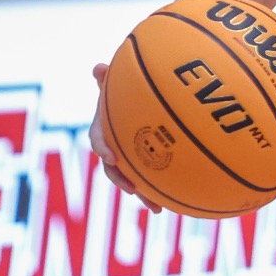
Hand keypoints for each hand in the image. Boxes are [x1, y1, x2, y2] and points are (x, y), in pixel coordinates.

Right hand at [87, 61, 160, 212]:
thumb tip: (98, 67)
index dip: (102, 148)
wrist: (142, 99)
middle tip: (132, 189)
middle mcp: (115, 146)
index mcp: (105, 128)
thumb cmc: (127, 88)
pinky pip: (151, 179)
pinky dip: (161, 190)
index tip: (110, 156)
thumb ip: (110, 78)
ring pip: (133, 178)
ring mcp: (131, 157)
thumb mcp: (118, 82)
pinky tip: (178, 201)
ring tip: (157, 208)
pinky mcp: (147, 163)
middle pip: (114, 168)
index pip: (98, 139)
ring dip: (143, 194)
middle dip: (122, 180)